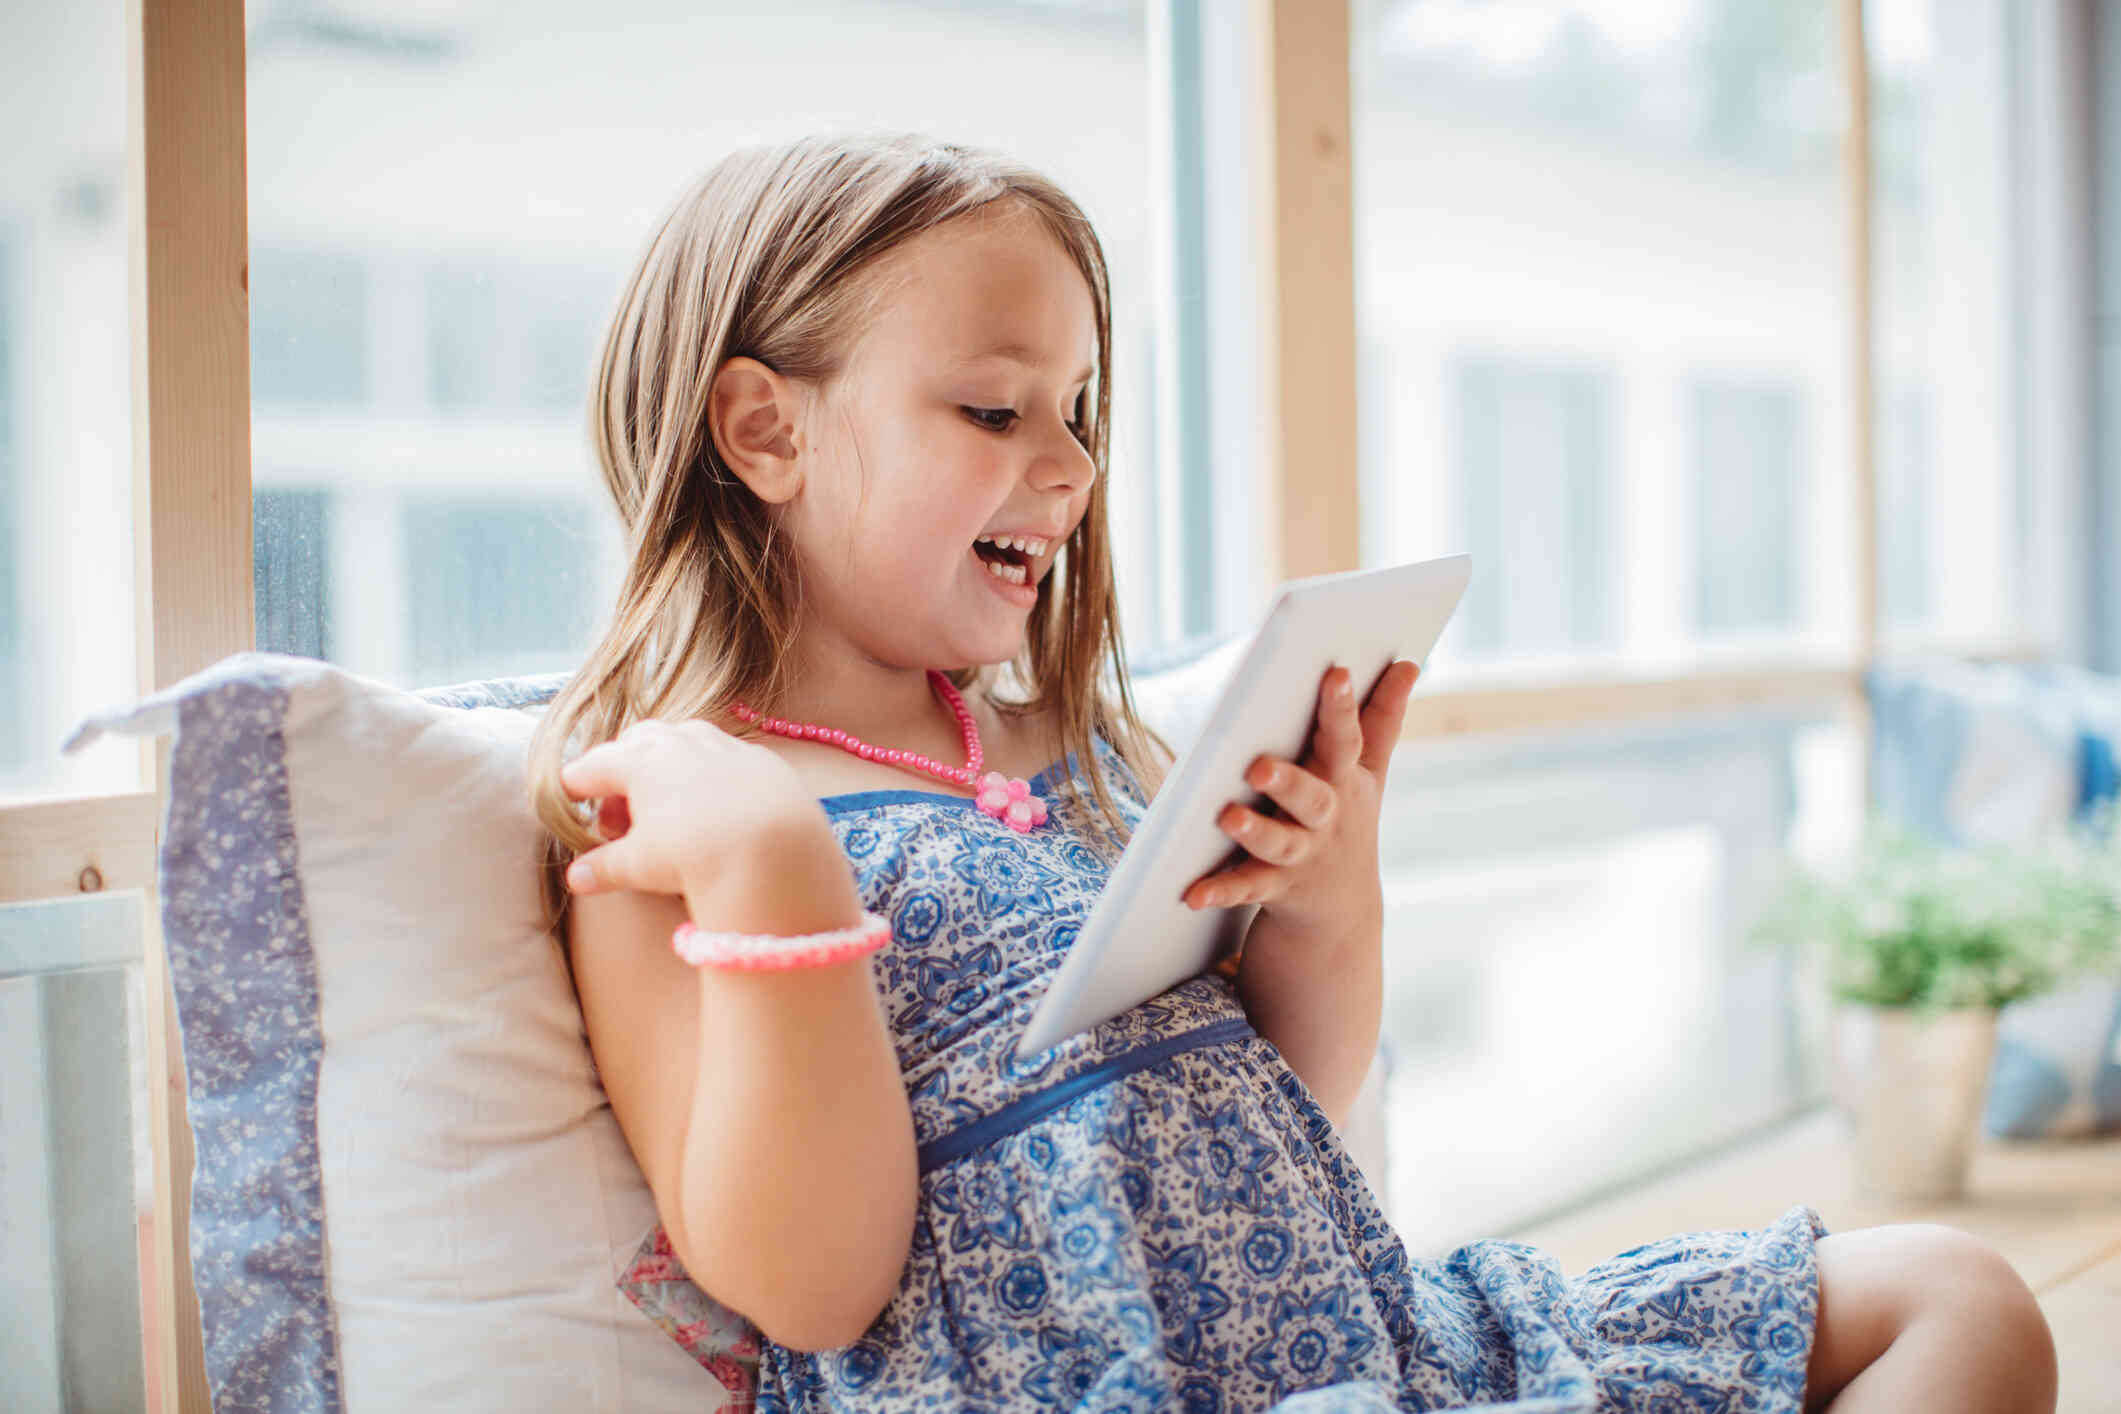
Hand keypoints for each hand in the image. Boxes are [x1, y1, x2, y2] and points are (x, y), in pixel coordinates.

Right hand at [558, 717, 831, 900]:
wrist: (775, 847)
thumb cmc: (695, 852)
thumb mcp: (641, 865)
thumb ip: (605, 867)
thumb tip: (575, 880)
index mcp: (638, 759)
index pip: (592, 766)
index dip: (575, 786)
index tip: (569, 799)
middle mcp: (679, 740)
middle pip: (635, 742)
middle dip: (621, 772)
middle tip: (620, 813)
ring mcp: (721, 743)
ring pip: (682, 740)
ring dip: (666, 766)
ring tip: (664, 805)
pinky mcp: (758, 757)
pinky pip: (724, 756)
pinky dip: (709, 774)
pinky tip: (714, 804)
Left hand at [1182, 660, 1419, 933]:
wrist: (1341, 912)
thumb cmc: (1346, 819)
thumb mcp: (1369, 773)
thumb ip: (1383, 719)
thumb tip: (1408, 663)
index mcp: (1344, 782)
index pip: (1346, 739)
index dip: (1343, 707)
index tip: (1337, 673)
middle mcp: (1325, 819)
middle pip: (1312, 798)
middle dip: (1289, 782)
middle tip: (1259, 766)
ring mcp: (1300, 855)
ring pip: (1278, 844)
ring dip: (1255, 832)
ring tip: (1229, 818)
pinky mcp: (1272, 887)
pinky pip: (1244, 888)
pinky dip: (1219, 890)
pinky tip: (1193, 892)